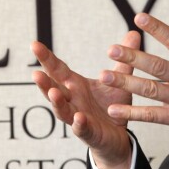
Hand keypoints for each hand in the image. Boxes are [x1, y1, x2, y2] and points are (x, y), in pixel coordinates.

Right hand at [31, 30, 141, 168]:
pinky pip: (82, 128)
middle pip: (54, 88)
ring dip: (57, 102)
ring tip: (53, 92)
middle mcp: (72, 100)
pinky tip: (79, 118)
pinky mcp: (88, 132)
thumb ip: (123, 59)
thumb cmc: (112, 106)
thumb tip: (134, 32)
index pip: (58, 69)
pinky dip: (79, 124)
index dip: (46, 58)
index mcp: (75, 85)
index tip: (34, 44)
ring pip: (63, 110)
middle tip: (35, 72)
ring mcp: (77, 117)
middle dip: (44, 81)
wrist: (118, 136)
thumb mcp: (119, 80)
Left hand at [101, 13, 168, 159]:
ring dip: (125, 81)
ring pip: (150, 88)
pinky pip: (153, 115)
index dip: (157, 28)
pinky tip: (114, 108)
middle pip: (157, 65)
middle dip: (132, 56)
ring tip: (104, 75)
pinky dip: (133, 112)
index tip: (139, 17)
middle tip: (111, 49)